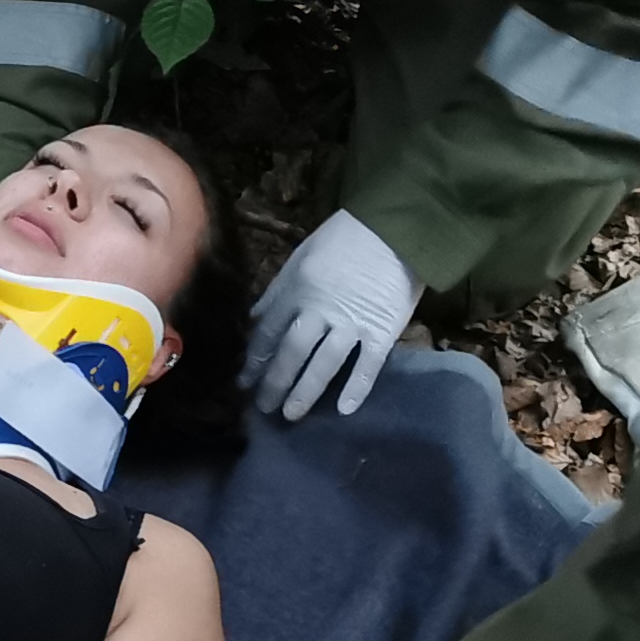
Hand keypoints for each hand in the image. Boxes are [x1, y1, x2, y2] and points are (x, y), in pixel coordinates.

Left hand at [244, 210, 420, 420]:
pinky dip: (358, 387)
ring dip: (305, 391)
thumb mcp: (300, 257)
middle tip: (263, 408)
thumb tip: (254, 319)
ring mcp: (352, 322)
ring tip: (291, 415)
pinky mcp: (382, 330)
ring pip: (323, 362)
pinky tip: (345, 410)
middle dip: (274, 382)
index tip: (244, 383)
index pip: (269, 332)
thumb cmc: (344, 239)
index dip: (255, 360)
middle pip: (291, 351)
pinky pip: (368, 364)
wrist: (394, 226)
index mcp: (297, 290)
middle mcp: (320, 309)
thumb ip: (278, 291)